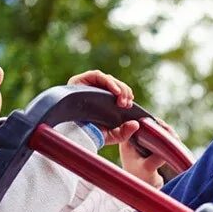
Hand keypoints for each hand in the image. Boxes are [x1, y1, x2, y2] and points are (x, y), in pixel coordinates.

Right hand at [67, 70, 162, 186]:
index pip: (117, 91)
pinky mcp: (79, 80)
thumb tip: (136, 124)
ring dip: (119, 87)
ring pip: (108, 79)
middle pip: (114, 84)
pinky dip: (109, 82)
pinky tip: (116, 92)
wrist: (75, 135)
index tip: (130, 104)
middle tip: (126, 103)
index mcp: (102, 101)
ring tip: (122, 100)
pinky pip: (97, 75)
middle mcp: (94, 91)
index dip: (126, 94)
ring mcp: (86, 85)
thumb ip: (126, 132)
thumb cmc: (92, 135)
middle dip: (124, 92)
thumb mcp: (113, 135)